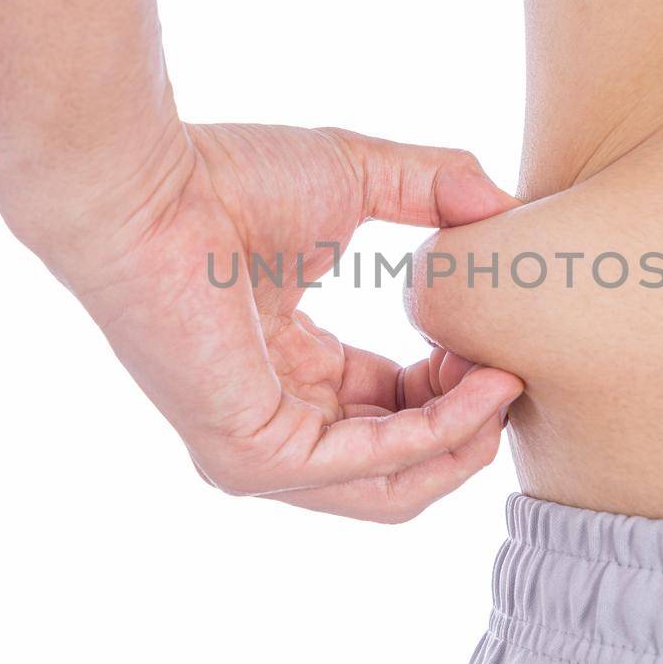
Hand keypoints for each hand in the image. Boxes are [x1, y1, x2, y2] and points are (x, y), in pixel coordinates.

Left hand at [17, 121, 524, 521]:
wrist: (147, 186)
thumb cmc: (228, 178)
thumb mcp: (359, 178)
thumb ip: (436, 188)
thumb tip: (506, 205)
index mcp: (291, 367)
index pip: (393, 409)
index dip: (459, 386)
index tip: (504, 345)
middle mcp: (275, 420)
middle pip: (399, 463)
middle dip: (470, 427)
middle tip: (515, 374)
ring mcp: (259, 450)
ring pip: (390, 485)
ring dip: (463, 440)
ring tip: (506, 384)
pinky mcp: (252, 456)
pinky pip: (367, 469)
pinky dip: (435, 436)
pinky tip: (480, 387)